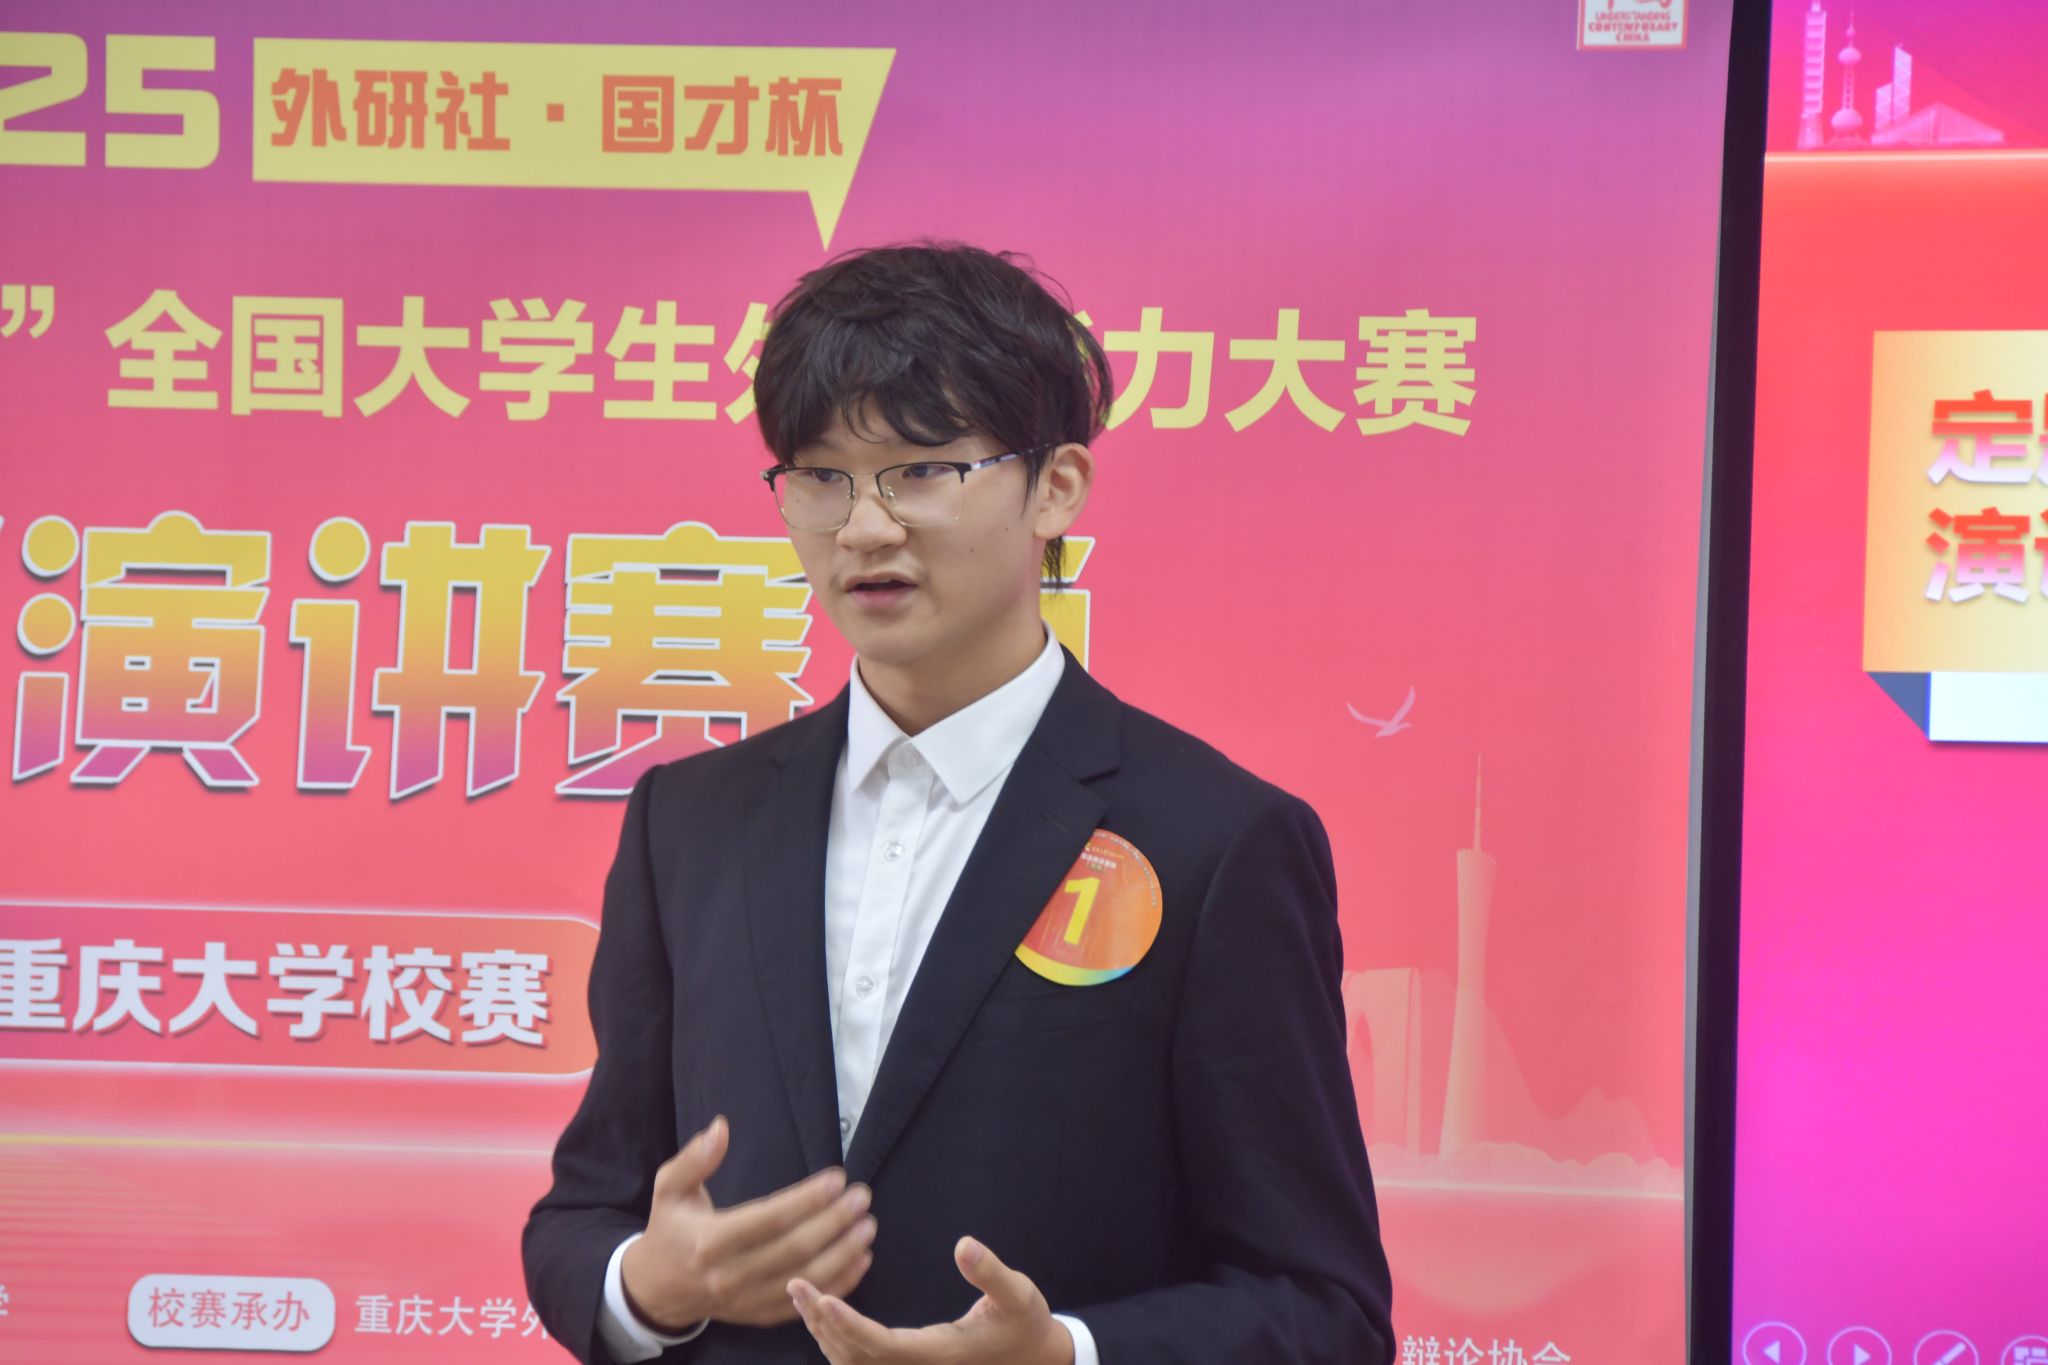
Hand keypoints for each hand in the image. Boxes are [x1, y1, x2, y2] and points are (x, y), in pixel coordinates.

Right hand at [620, 1115, 877, 1330]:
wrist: (658, 1289)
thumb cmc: (671, 1230)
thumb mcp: (670, 1188)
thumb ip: (695, 1159)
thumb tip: (720, 1127)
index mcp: (709, 1241)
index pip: (768, 1219)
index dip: (807, 1200)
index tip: (838, 1178)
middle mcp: (730, 1275)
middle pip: (794, 1249)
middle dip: (834, 1223)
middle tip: (862, 1198)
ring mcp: (746, 1300)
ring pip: (805, 1279)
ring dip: (843, 1254)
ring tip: (867, 1227)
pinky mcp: (759, 1314)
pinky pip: (805, 1301)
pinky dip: (837, 1284)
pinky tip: (860, 1261)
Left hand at [788, 1235, 1072, 1364]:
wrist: (1035, 1359)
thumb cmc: (1025, 1324)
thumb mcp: (1019, 1294)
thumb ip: (991, 1272)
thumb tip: (963, 1244)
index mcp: (939, 1353)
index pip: (881, 1345)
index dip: (849, 1326)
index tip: (824, 1300)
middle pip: (855, 1356)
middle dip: (822, 1322)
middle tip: (797, 1284)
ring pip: (852, 1363)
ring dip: (823, 1332)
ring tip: (802, 1294)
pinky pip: (862, 1361)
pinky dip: (838, 1339)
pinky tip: (825, 1312)